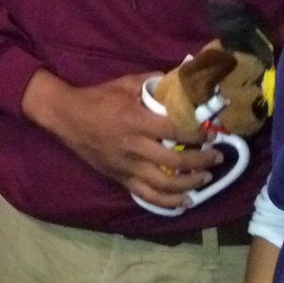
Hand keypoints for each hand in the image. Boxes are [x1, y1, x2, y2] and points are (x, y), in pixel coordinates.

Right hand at [24, 70, 222, 208]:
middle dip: (201, 161)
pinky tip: (185, 202)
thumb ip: (153, 83)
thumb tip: (181, 80)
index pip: (175, 132)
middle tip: (216, 157)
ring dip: (190, 184)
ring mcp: (127, 166)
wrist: (66, 117)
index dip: (198, 135)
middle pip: (175, 162)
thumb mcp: (125, 83)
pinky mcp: (120, 178)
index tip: (212, 134)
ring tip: (205, 178)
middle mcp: (134, 147)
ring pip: (164, 185)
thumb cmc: (98, 98)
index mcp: (136, 121)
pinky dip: (168, 203)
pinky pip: (148, 196)